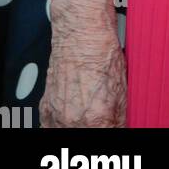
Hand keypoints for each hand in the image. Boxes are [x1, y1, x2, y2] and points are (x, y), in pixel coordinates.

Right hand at [39, 0, 126, 127]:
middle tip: (105, 120)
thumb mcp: (123, 87)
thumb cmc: (102, 52)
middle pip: (88, 137)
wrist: (80, 31)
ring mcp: (56, 116)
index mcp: (97, 118)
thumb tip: (123, 126)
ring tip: (90, 118)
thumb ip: (121, 116)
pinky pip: (52, 128)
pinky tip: (74, 119)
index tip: (118, 125)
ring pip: (69, 135)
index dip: (117, 129)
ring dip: (81, 129)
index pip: (112, 136)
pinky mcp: (45, 109)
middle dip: (100, 129)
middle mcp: (73, 120)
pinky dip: (64, 126)